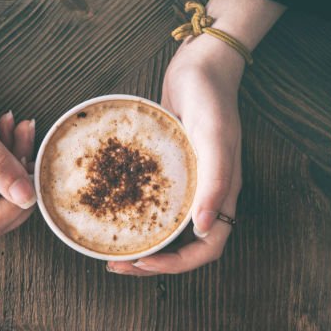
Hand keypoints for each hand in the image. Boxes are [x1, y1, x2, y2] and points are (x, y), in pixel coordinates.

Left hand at [109, 37, 242, 276]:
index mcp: (221, 194)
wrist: (199, 65)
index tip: (143, 264)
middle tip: (115, 265)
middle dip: (151, 263)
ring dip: (141, 245)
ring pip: (166, 229)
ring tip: (111, 250)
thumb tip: (202, 229)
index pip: (207, 248)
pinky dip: (134, 216)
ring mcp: (188, 184)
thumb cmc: (210, 96)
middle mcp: (205, 195)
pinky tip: (109, 213)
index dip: (177, 264)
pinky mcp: (169, 172)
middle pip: (182, 247)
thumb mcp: (213, 135)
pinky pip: (153, 204)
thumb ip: (213, 180)